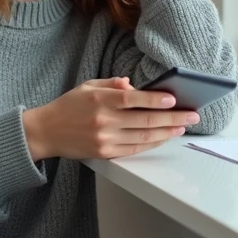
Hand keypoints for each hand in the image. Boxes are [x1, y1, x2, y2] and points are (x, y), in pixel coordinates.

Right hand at [22, 77, 200, 159]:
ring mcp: (104, 139)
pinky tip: (164, 137)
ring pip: (143, 137)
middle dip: (172, 118)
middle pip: (144, 120)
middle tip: (192, 115)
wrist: (46, 132)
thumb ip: (111, 84)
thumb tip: (133, 85)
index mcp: (99, 98)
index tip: (174, 99)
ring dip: (167, 132)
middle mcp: (103, 120)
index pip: (133, 99)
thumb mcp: (87, 86)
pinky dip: (152, 144)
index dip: (156, 100)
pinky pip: (134, 149)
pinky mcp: (104, 153)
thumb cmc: (69, 106)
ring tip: (183, 127)